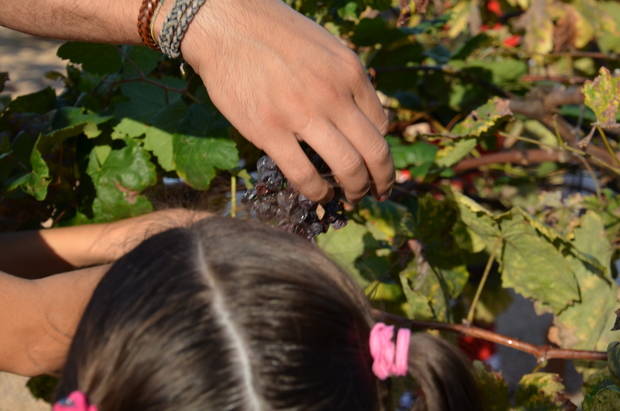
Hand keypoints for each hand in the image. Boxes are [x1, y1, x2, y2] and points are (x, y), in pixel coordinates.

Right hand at [179, 0, 393, 201]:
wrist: (226, 24)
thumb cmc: (275, 33)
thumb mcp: (326, 47)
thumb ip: (345, 80)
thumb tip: (358, 115)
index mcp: (350, 72)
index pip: (381, 124)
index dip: (381, 151)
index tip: (375, 164)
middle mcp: (333, 94)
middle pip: (374, 152)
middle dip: (382, 181)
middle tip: (378, 193)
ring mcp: (302, 114)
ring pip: (347, 168)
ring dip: (355, 191)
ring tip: (351, 199)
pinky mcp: (270, 131)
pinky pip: (304, 174)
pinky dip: (318, 192)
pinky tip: (320, 196)